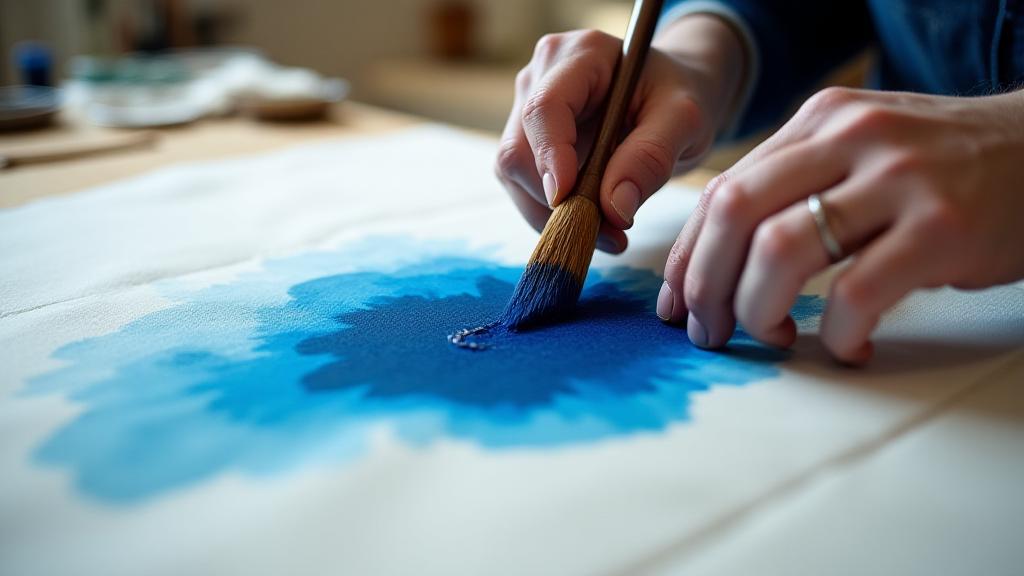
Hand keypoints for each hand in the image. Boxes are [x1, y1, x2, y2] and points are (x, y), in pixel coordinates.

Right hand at [495, 15, 745, 252]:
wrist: (668, 98)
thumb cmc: (677, 96)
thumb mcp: (684, 120)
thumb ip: (651, 157)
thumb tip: (614, 208)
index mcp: (580, 55)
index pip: (545, 107)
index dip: (549, 157)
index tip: (567, 201)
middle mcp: (540, 76)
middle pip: (519, 149)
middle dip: (555, 201)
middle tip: (609, 233)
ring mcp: (525, 109)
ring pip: (514, 175)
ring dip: (553, 215)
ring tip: (610, 232)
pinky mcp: (525, 142)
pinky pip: (523, 188)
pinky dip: (554, 215)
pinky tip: (595, 223)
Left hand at [660, 87, 1023, 363]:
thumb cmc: (938, 167)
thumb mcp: (857, 151)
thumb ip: (791, 186)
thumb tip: (712, 257)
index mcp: (817, 122)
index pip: (721, 191)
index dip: (686, 257)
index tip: (676, 304)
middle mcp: (848, 138)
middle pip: (734, 213)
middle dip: (704, 285)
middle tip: (707, 332)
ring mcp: (896, 179)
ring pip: (780, 250)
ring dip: (757, 310)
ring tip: (773, 339)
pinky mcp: (941, 226)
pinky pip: (857, 293)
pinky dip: (838, 334)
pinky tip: (849, 347)